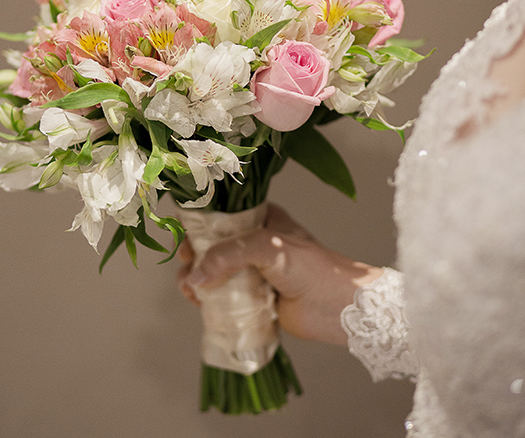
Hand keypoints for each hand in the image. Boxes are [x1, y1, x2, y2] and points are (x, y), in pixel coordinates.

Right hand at [175, 203, 383, 345]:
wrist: (342, 310)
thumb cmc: (313, 269)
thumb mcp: (268, 247)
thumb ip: (228, 254)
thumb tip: (194, 277)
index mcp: (259, 219)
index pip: (218, 215)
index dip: (195, 225)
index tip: (182, 238)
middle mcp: (251, 243)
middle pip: (208, 245)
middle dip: (190, 256)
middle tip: (185, 268)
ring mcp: (251, 272)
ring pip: (210, 272)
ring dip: (194, 280)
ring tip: (191, 291)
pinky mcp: (251, 299)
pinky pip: (220, 296)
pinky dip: (205, 299)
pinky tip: (200, 303)